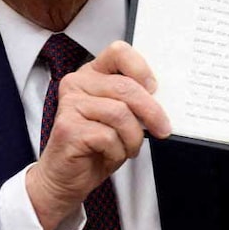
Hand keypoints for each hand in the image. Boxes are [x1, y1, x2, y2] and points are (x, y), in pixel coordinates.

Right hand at [26, 41, 170, 229]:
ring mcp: (70, 104)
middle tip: (162, 129)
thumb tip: (160, 99)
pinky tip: (109, 155)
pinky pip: (108, 137)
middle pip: (126, 87)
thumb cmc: (96, 146)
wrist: (66, 177)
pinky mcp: (68, 128)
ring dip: (133, 138)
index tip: (154, 90)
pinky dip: (117, 151)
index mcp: (92, 74)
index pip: (119, 52)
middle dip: (151, 112)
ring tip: (128, 148)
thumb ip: (133, 102)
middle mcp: (77, 83)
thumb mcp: (120, 118)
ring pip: (120, 114)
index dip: (141, 69)